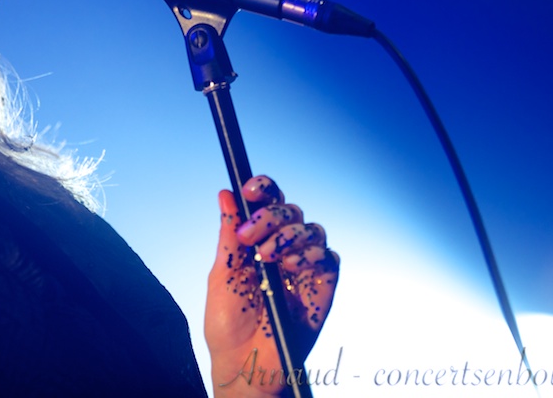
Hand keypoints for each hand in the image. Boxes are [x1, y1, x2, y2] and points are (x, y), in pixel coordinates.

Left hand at [205, 175, 338, 395]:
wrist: (243, 364)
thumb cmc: (229, 324)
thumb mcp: (222, 274)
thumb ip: (229, 235)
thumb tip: (225, 194)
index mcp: (259, 241)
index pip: (269, 203)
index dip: (265, 189)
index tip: (250, 189)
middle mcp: (285, 249)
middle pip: (292, 212)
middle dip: (270, 217)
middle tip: (249, 236)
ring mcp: (305, 268)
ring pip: (313, 230)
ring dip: (289, 236)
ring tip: (267, 257)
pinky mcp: (323, 288)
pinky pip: (330, 259)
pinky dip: (312, 256)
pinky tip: (292, 268)